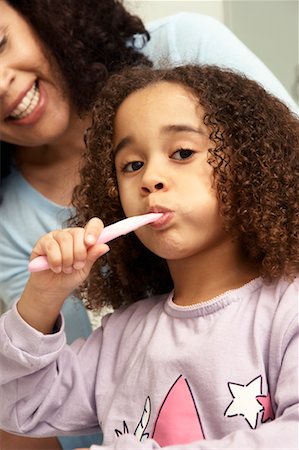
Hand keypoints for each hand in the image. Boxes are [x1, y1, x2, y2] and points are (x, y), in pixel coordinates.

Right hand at [17, 218, 108, 332]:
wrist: (51, 290)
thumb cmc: (69, 277)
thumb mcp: (84, 269)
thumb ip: (92, 256)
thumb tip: (104, 246)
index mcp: (84, 238)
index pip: (94, 225)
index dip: (94, 230)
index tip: (91, 243)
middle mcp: (70, 233)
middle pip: (78, 232)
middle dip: (79, 253)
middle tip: (77, 266)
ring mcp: (55, 236)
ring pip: (65, 240)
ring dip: (67, 259)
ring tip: (66, 270)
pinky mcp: (42, 242)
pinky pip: (51, 246)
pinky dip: (55, 261)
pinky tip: (56, 268)